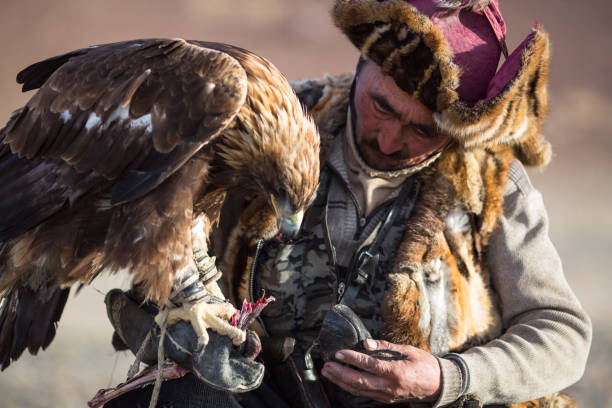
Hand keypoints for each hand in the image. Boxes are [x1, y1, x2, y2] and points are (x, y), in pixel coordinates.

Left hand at [321, 339, 441, 403]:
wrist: (438, 384)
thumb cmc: (424, 364)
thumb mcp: (407, 350)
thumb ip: (385, 346)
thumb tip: (366, 343)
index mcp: (395, 372)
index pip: (368, 365)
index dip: (351, 359)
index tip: (338, 353)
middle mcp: (389, 386)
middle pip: (358, 381)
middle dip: (339, 374)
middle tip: (326, 366)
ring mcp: (386, 395)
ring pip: (359, 390)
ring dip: (341, 381)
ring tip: (328, 373)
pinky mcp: (385, 398)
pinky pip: (365, 393)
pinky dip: (351, 387)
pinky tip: (342, 381)